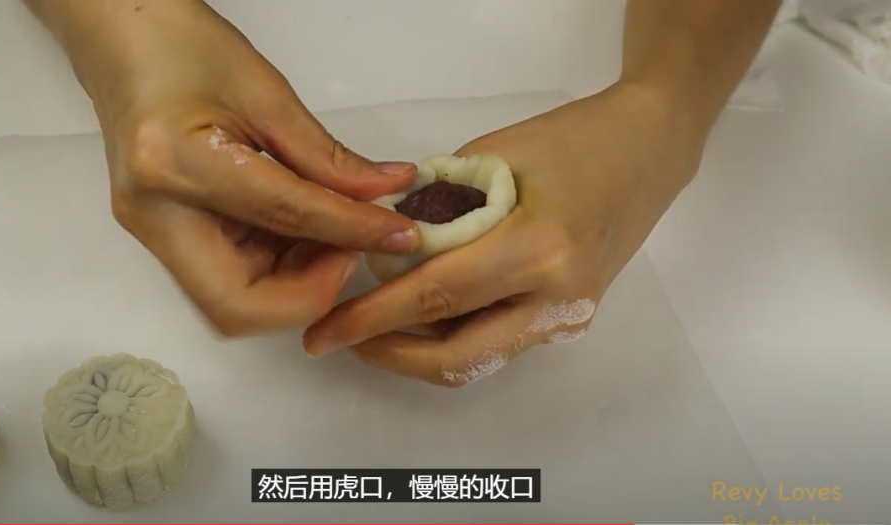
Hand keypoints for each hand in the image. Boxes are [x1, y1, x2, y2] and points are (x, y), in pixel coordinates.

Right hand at [48, 0, 419, 335]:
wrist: (122, 40)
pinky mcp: (164, 236)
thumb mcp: (267, 94)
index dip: (352, 233)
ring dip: (296, 282)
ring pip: (234, 302)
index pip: (284, 219)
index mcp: (176, 164)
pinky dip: (276, 267)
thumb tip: (387, 193)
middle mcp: (155, 213)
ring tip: (332, 232)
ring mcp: (153, 232)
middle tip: (352, 248)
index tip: (397, 233)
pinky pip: (227, 278)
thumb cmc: (180, 47)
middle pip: (238, 305)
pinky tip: (303, 229)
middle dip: (309, 292)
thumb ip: (329, 157)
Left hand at [303, 82, 706, 385]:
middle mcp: (558, 299)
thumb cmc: (573, 138)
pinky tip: (422, 313)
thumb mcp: (492, 158)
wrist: (648, 151)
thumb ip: (439, 210)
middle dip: (389, 355)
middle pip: (458, 356)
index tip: (325, 331)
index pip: (437, 296)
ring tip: (374, 323)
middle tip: (341, 338)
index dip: (372, 318)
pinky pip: (498, 343)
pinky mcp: (569, 323)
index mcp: (540, 248)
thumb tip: (383, 247)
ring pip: (477, 359)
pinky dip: (452, 337)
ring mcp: (568, 319)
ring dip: (418, 351)